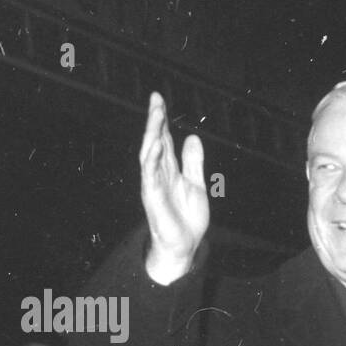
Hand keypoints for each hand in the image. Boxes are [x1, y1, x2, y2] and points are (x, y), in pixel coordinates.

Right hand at [139, 92, 208, 284]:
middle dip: (155, 120)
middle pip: (155, 142)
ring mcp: (154, 185)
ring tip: (156, 115)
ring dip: (152, 134)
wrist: (185, 246)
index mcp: (169, 170)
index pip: (163, 140)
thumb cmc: (186, 218)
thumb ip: (193, 163)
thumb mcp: (196, 185)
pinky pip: (151, 177)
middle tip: (156, 99)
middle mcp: (158, 174)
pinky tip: (155, 146)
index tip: (159, 99)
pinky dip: (152, 160)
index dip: (161, 120)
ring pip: (150, 155)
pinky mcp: (154, 199)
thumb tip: (192, 138)